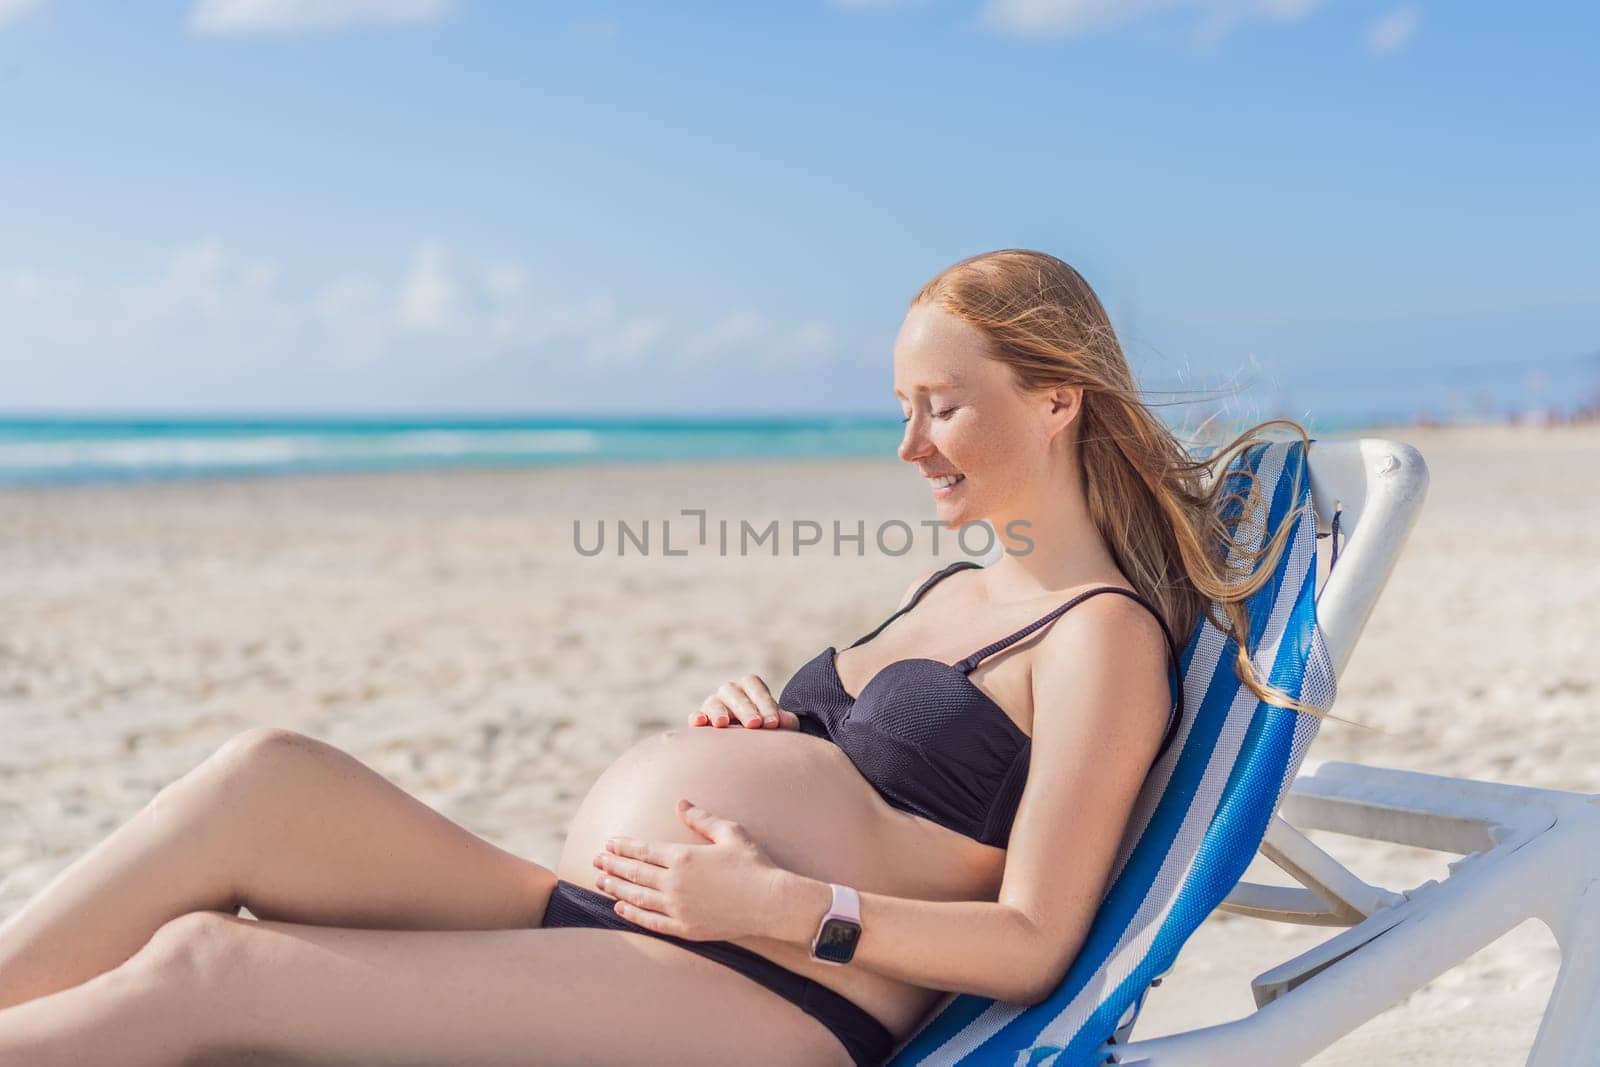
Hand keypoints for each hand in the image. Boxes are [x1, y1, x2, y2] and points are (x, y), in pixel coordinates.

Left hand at [592, 799, 783, 941]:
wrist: (771, 902)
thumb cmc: (753, 864)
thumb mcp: (730, 832)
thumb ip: (701, 819)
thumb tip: (680, 804)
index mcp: (683, 857)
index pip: (644, 850)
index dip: (624, 846)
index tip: (609, 843)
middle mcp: (674, 883)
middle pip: (635, 873)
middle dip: (612, 865)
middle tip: (595, 860)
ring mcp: (678, 908)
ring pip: (637, 898)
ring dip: (616, 889)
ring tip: (600, 882)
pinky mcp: (685, 928)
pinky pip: (651, 922)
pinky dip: (633, 915)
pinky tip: (620, 910)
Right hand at [688, 674, 798, 729]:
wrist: (748, 742)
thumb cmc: (767, 728)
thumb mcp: (778, 723)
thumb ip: (785, 721)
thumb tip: (783, 721)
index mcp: (750, 686)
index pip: (756, 688)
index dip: (765, 704)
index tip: (773, 724)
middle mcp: (730, 691)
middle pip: (735, 694)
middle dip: (745, 709)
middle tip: (754, 725)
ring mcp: (714, 703)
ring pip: (714, 702)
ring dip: (718, 712)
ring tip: (723, 723)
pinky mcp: (701, 718)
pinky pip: (696, 715)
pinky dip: (697, 717)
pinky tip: (699, 723)